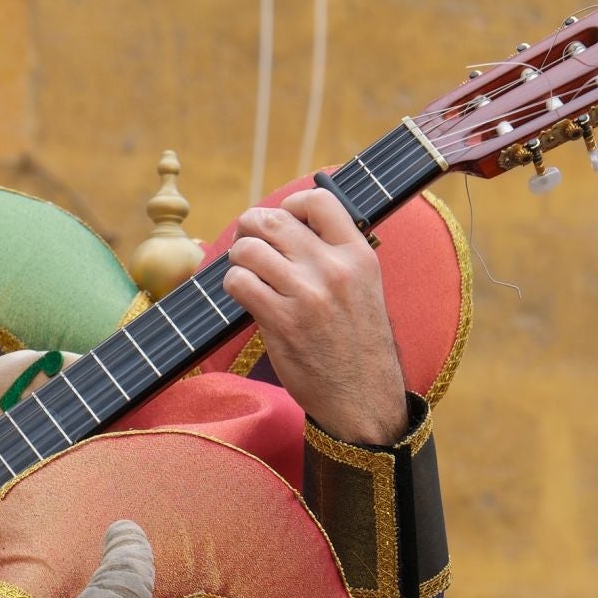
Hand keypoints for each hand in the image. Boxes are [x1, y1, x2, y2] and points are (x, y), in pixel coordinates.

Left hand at [222, 188, 408, 444]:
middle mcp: (334, 269)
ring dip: (238, 260)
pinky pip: (238, 282)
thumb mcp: (365, 287)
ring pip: (248, 249)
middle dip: (250, 228)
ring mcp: (307, 295)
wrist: (364, 398)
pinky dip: (233, 286)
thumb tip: (290, 223)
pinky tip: (245, 297)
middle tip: (248, 245)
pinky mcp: (282, 322)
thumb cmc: (357, 342)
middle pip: (272, 220)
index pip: (318, 200)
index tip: (282, 220)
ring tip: (247, 274)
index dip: (290, 203)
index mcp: (359, 254)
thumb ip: (335, 254)